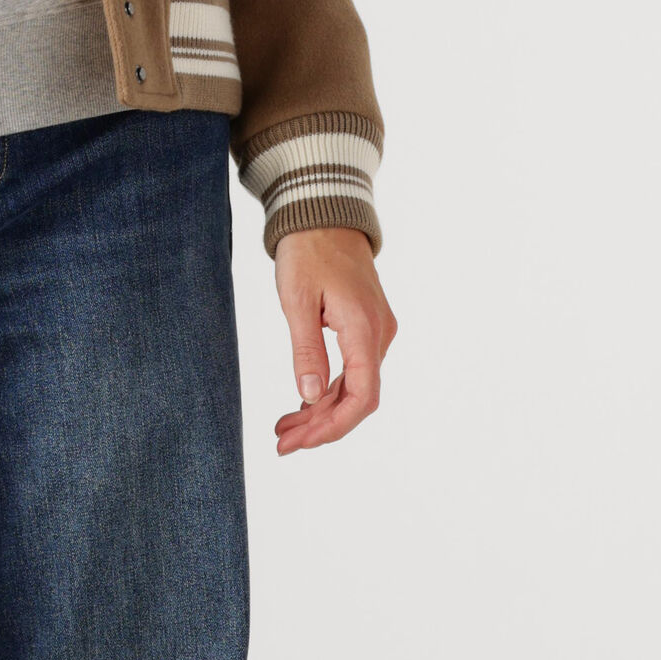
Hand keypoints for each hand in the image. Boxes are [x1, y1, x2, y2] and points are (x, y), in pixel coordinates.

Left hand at [273, 228, 395, 455]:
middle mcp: (378, 334)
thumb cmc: (308, 252)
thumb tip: (311, 396)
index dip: (334, 427)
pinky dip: (328, 391)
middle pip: (358, 398)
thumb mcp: (297, 301)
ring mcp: (376, 332)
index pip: (362, 396)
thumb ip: (306, 351)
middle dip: (321, 426)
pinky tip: (302, 405)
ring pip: (354, 387)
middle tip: (282, 443)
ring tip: (284, 429)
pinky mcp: (366, 328)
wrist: (324, 216)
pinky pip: (353, 371)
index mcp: (364, 329)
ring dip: (321, 412)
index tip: (301, 442)